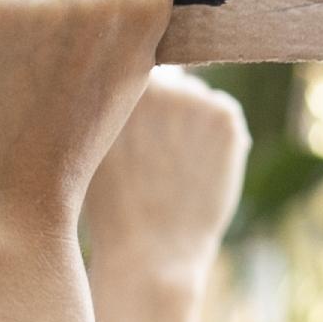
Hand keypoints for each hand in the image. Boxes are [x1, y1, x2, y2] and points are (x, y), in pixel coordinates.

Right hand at [86, 67, 251, 287]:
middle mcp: (153, 81)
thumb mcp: (95, 146)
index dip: (148, 99)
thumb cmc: (115, 206)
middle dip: (173, 111)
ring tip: (179, 170)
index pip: (140, 69)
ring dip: (196, 124)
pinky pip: (227, 115)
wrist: (150, 252)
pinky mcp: (224, 116)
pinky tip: (201, 171)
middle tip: (164, 156)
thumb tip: (133, 80)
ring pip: (200, 98)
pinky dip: (223, 139)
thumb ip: (112, 108)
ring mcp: (191, 97)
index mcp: (114, 85)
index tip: (147, 125)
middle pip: (175, 81)